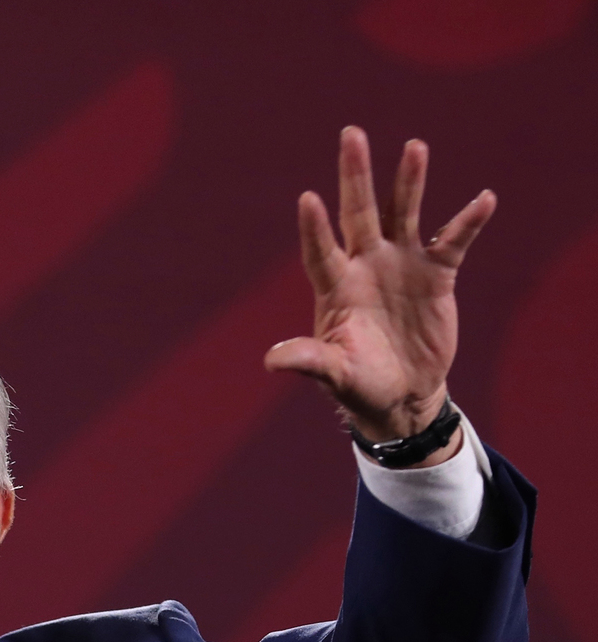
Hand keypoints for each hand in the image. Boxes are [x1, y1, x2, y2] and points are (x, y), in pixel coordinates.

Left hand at [264, 126, 494, 464]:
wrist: (401, 394)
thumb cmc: (359, 384)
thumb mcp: (335, 375)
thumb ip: (309, 361)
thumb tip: (270, 361)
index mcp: (335, 287)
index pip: (320, 250)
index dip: (314, 228)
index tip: (307, 199)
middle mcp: (364, 265)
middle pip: (357, 212)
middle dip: (354, 175)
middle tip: (350, 133)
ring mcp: (400, 265)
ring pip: (403, 213)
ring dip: (408, 182)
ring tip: (414, 147)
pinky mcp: (436, 274)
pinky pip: (452, 241)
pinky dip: (467, 222)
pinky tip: (484, 200)